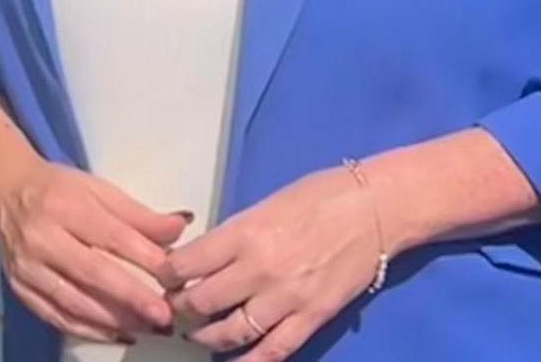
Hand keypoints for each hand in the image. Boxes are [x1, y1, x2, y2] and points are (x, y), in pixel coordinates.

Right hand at [0, 141, 188, 343]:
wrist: (3, 190)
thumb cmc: (57, 189)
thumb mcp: (98, 189)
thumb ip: (139, 214)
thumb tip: (181, 226)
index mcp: (65, 205)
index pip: (111, 235)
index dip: (145, 258)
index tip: (174, 277)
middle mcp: (42, 237)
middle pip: (92, 272)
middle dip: (131, 298)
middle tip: (164, 315)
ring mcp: (27, 266)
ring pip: (73, 301)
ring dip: (114, 320)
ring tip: (148, 328)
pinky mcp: (20, 288)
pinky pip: (56, 316)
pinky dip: (88, 330)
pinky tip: (117, 334)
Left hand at [161, 165, 389, 361]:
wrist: (377, 209)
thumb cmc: (322, 195)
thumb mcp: (266, 204)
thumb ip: (234, 234)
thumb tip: (204, 257)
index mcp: (244, 234)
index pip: (186, 264)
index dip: (167, 275)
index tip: (163, 277)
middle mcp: (259, 269)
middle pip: (201, 302)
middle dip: (181, 308)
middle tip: (175, 307)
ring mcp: (286, 298)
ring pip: (230, 333)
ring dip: (207, 336)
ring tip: (199, 333)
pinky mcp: (311, 318)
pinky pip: (273, 351)